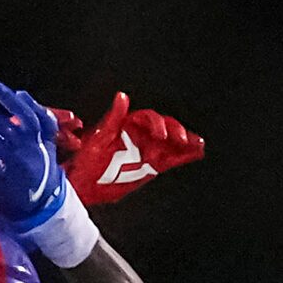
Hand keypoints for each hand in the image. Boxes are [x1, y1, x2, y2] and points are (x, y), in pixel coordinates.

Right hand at [0, 81, 64, 227]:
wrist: (45, 204)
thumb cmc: (16, 200)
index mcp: (15, 166)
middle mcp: (30, 151)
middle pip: (5, 126)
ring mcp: (42, 144)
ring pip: (28, 117)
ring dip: (11, 100)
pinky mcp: (49, 140)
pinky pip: (44, 120)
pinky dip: (34, 106)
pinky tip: (20, 94)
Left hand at [63, 93, 203, 205]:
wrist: (83, 186)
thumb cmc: (85, 162)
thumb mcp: (99, 138)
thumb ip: (113, 118)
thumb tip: (122, 96)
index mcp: (128, 125)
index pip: (148, 119)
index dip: (156, 124)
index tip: (161, 134)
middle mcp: (140, 135)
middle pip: (164, 128)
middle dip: (175, 132)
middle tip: (180, 140)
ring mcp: (148, 150)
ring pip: (171, 142)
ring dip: (186, 142)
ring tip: (199, 143)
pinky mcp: (152, 166)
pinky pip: (172, 158)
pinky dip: (185, 155)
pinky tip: (197, 152)